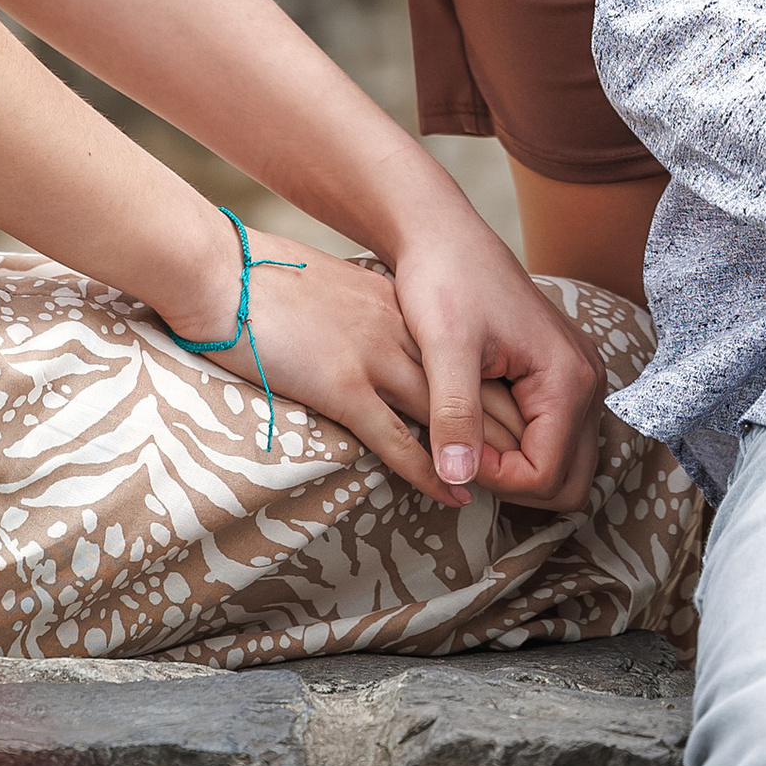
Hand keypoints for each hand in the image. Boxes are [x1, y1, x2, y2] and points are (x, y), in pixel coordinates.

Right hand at [173, 228, 512, 504]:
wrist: (226, 273)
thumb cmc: (269, 290)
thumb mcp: (335, 301)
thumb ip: (368, 326)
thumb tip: (384, 362)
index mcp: (397, 311)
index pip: (468, 359)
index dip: (499, 397)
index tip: (523, 429)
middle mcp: (399, 332)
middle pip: (474, 385)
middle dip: (511, 430)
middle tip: (539, 469)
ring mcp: (375, 357)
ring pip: (449, 415)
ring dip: (482, 456)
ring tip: (511, 490)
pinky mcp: (344, 386)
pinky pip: (398, 439)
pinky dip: (430, 470)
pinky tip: (451, 492)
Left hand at [389, 209, 609, 509]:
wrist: (444, 235)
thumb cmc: (444, 280)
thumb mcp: (444, 347)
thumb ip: (455, 414)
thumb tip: (457, 478)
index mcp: (568, 379)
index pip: (547, 476)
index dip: (496, 479)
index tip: (451, 450)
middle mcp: (587, 382)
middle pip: (568, 482)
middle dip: (514, 484)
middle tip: (462, 454)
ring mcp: (578, 379)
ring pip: (562, 464)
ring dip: (518, 468)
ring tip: (467, 440)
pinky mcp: (561, 376)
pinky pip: (553, 436)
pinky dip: (519, 446)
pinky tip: (478, 424)